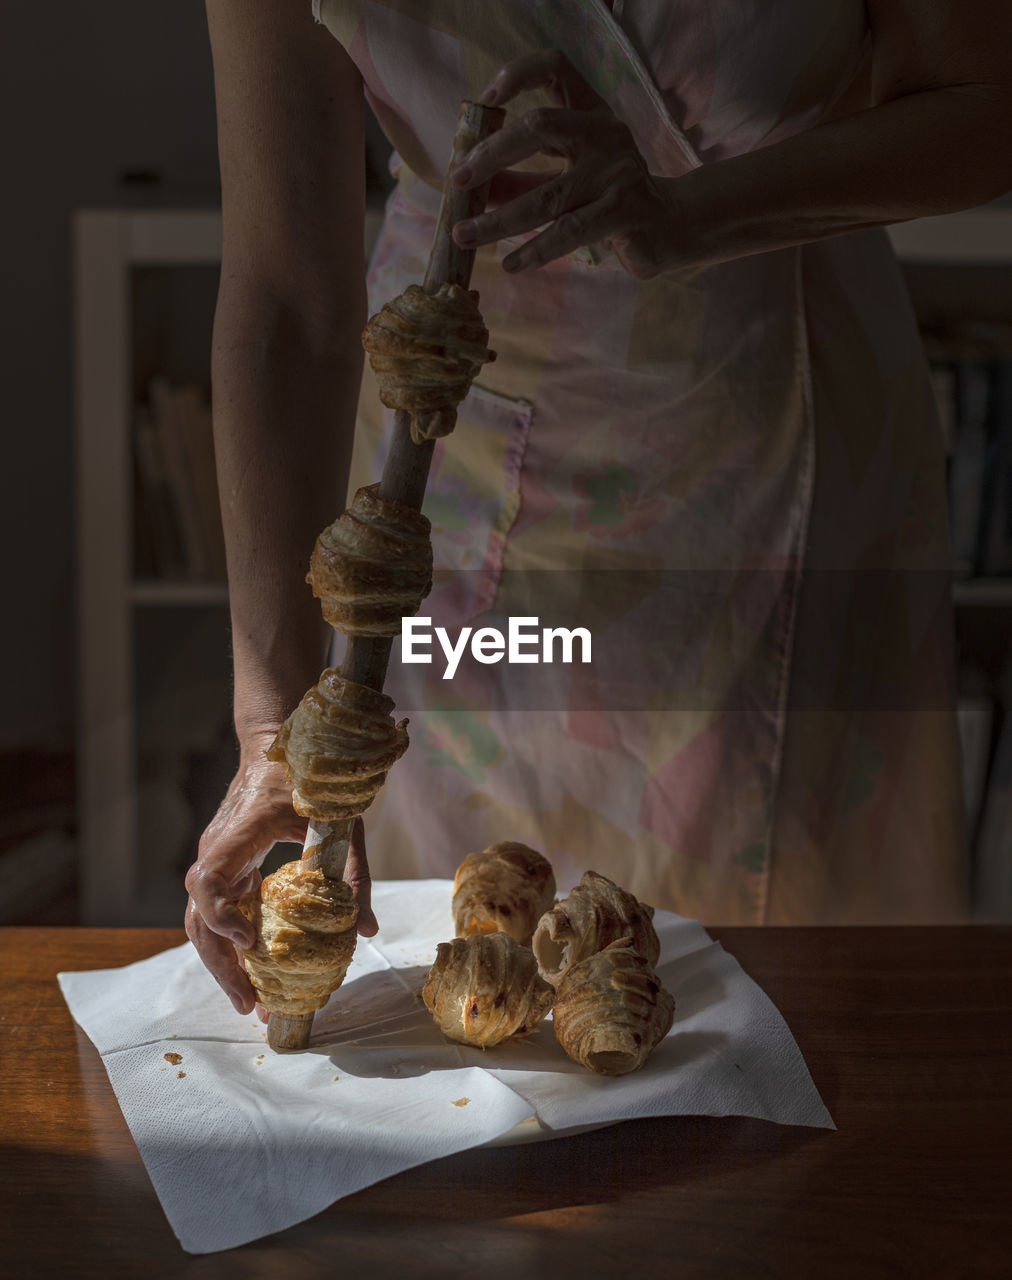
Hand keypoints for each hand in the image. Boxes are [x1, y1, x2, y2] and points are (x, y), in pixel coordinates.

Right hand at [184, 732, 378, 1017]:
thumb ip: (353, 873)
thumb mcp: (340, 821)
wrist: (278, 744)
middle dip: (222, 965)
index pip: (207, 880)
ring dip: (225, 963)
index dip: (222, 915)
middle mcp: (219, 850)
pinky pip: (223, 913)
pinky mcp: (230, 868)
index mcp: (239, 832)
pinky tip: (256, 973)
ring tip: (252, 1003)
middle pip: (199, 917)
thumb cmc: (310, 777)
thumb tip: (366, 930)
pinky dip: (235, 945)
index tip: (251, 940)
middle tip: (251, 1005)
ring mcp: (220, 860)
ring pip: (203, 922)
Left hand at [450, 48, 677, 279]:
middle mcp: (605, 133)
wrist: (669, 225)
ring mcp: (618, 171)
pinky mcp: (624, 211)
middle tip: (458, 180)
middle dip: (492, 153)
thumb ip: (520, 180)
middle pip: (540, 125)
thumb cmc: (608, 198)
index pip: (556, 68)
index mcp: (589, 112)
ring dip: (500, 219)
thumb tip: (470, 189)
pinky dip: (535, 250)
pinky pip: (568, 232)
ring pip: (547, 196)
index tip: (486, 99)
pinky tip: (511, 263)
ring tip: (466, 235)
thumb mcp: (564, 179)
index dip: (519, 73)